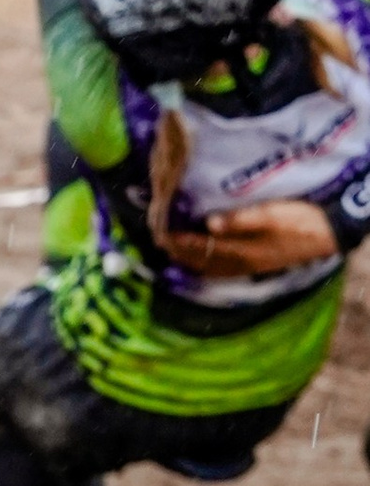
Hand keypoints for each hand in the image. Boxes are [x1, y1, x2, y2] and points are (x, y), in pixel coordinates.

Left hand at [155, 197, 337, 280]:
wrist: (326, 234)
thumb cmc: (298, 220)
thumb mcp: (269, 215)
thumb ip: (239, 220)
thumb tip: (209, 223)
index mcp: (242, 252)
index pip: (201, 248)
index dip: (180, 240)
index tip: (161, 231)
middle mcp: (241, 263)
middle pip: (202, 260)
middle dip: (179, 250)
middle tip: (159, 239)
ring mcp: (249, 266)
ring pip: (210, 267)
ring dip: (190, 258)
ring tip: (171, 249)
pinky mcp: (256, 264)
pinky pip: (223, 269)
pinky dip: (206, 265)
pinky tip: (201, 261)